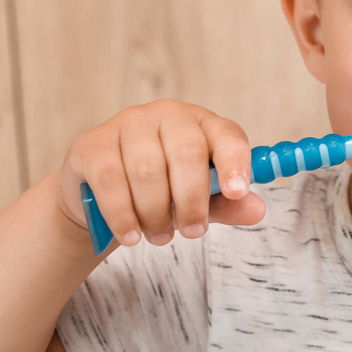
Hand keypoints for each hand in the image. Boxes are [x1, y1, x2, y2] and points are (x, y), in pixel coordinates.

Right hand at [57, 100, 265, 248]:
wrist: (100, 195)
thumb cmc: (162, 190)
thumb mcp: (200, 198)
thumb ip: (228, 204)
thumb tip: (258, 210)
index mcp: (202, 123)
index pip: (227, 135)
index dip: (235, 163)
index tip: (236, 192)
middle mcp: (167, 114)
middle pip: (187, 153)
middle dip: (191, 201)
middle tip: (192, 232)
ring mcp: (128, 123)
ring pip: (147, 170)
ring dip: (156, 213)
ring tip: (159, 237)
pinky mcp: (93, 143)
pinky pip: (111, 180)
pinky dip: (123, 215)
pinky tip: (131, 235)